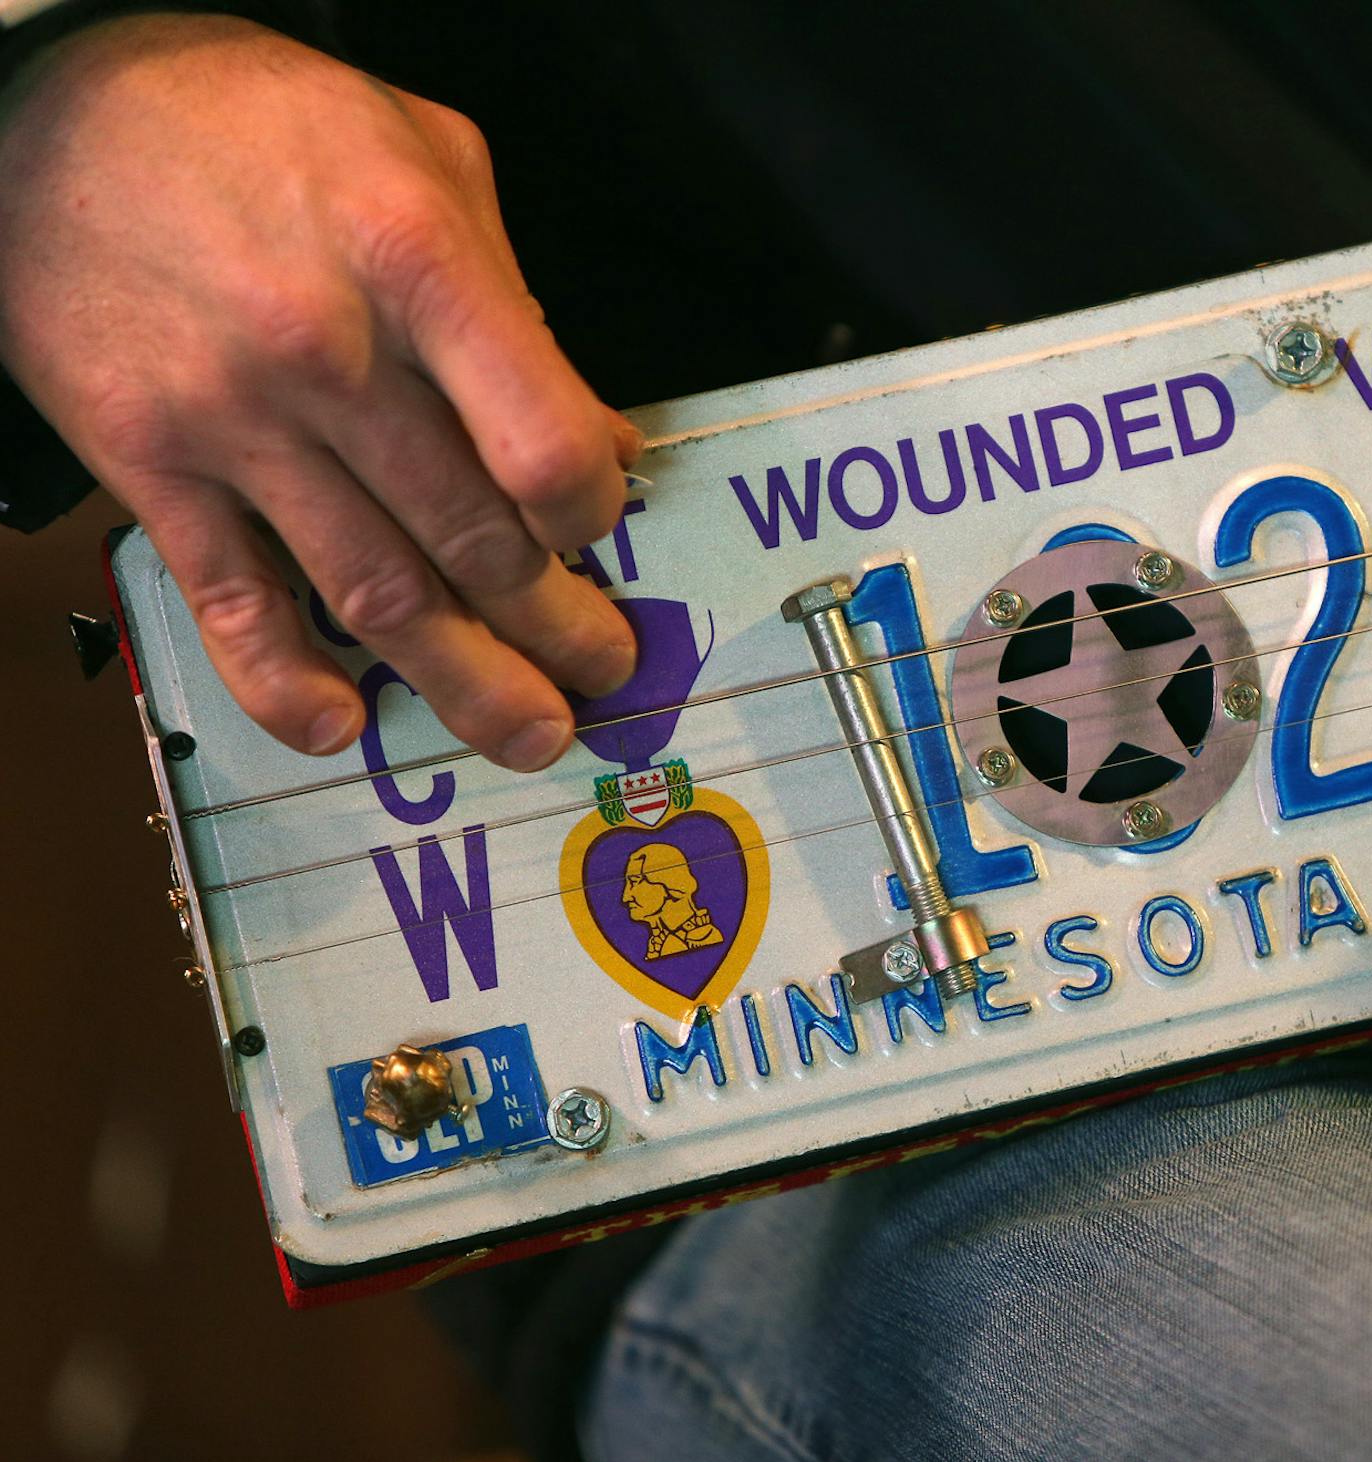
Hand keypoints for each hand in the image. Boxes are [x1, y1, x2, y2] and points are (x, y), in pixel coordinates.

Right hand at [0, 15, 638, 768]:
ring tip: (527, 729)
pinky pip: (230, 600)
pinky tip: (340, 727)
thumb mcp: (423, 156)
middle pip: (472, 540)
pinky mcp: (148, 466)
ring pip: (373, 592)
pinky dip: (285, 680)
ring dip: (464, 682)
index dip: (593, 511)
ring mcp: (232, 421)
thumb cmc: (254, 121)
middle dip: (557, 627)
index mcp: (415, 263)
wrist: (51, 107)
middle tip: (603, 671)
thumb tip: (597, 435)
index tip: (601, 525)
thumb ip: (515, 300)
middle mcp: (327, 354)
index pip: (541, 446)